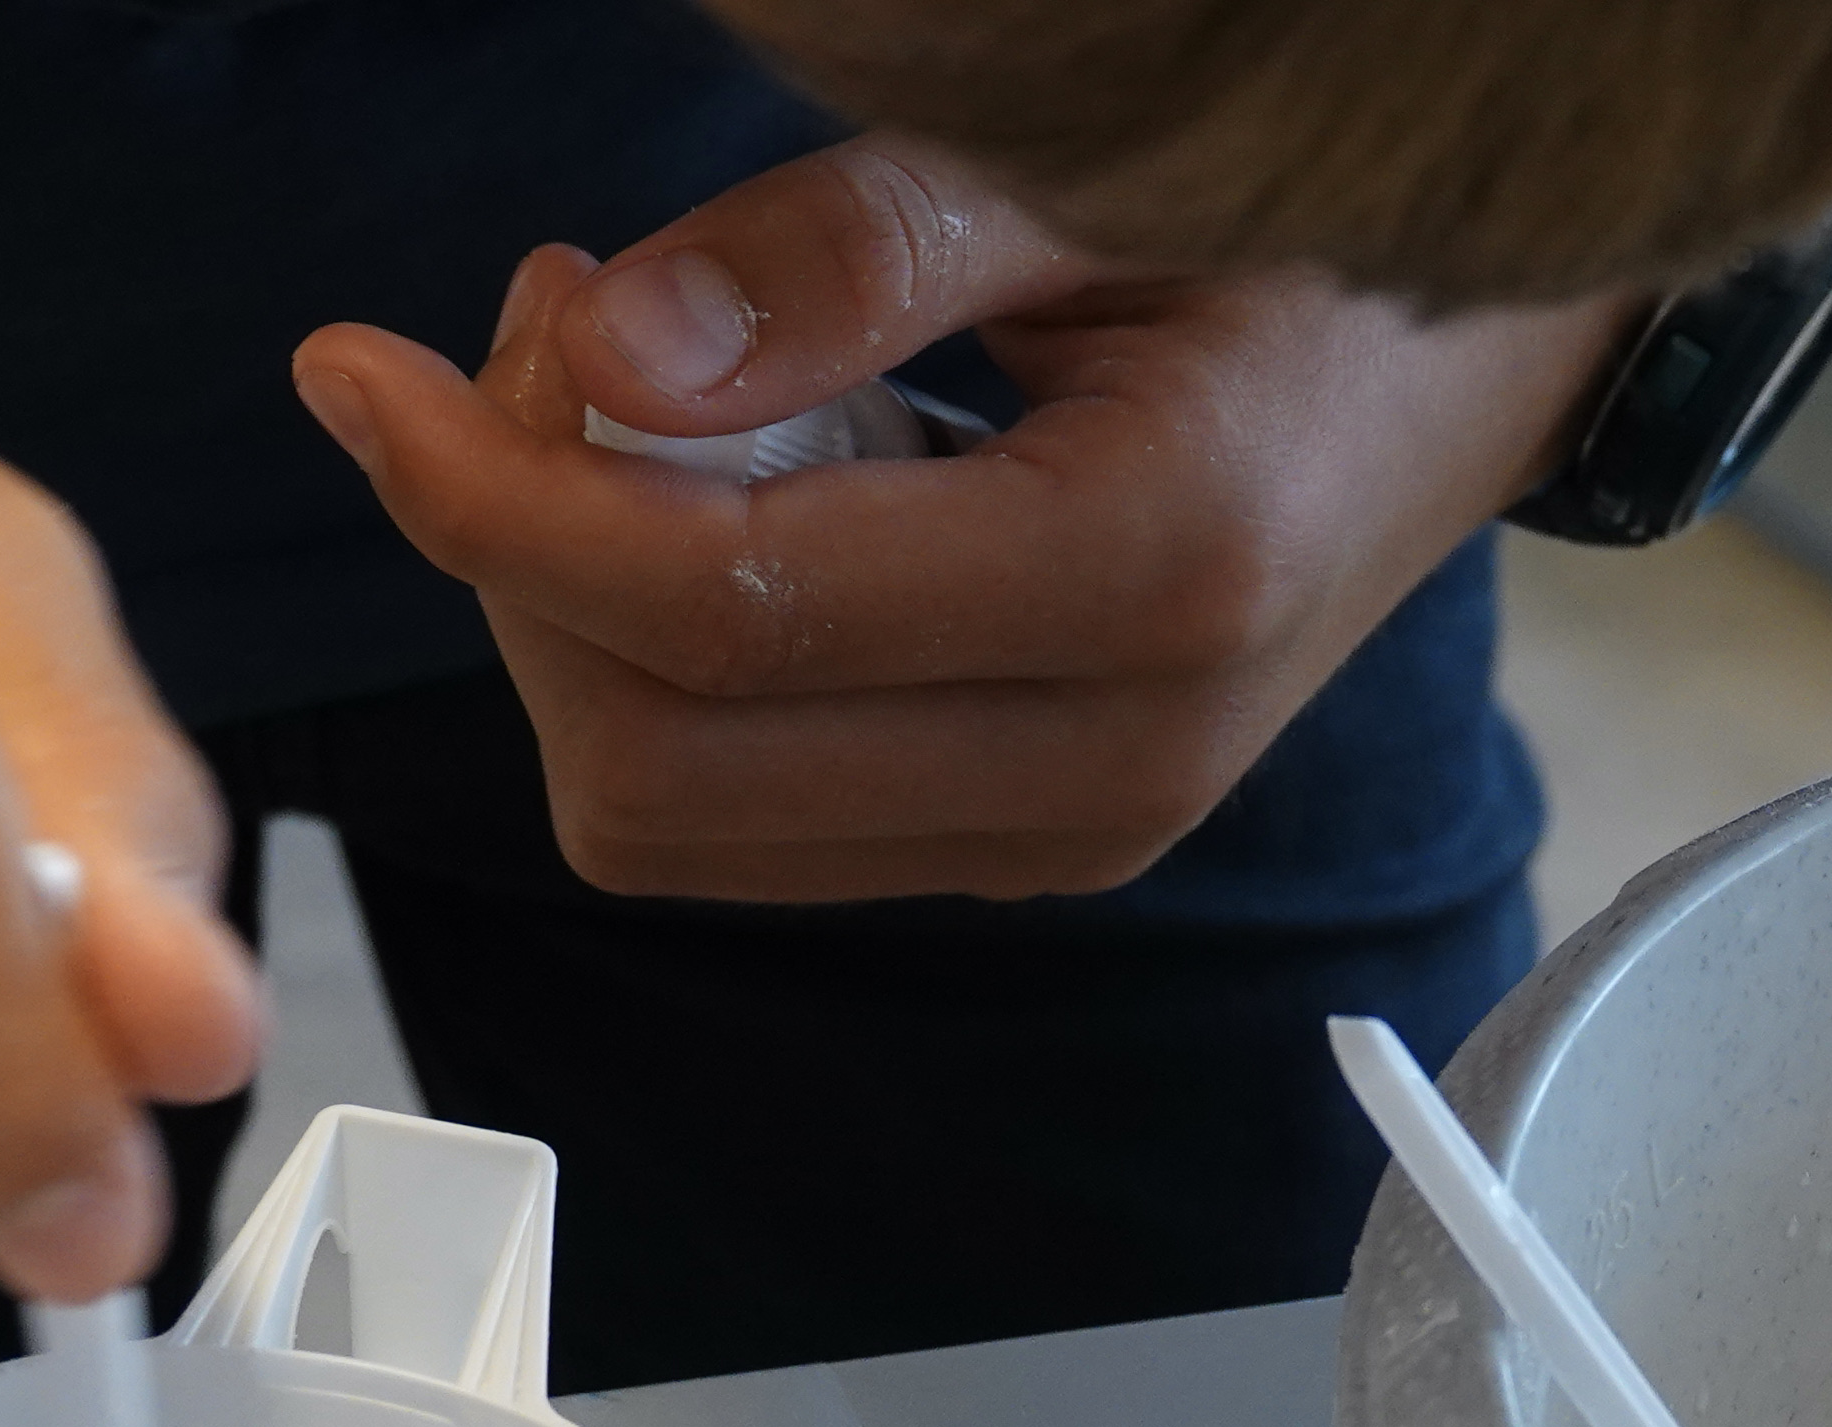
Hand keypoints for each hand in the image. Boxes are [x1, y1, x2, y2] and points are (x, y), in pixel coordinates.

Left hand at [289, 137, 1629, 904]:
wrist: (1468, 384)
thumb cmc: (1300, 251)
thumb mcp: (1093, 173)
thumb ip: (848, 254)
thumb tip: (607, 356)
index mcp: (1147, 575)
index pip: (716, 616)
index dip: (491, 502)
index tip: (362, 370)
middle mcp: (1107, 763)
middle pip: (653, 766)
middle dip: (528, 565)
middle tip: (554, 337)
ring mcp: (1065, 836)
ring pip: (673, 820)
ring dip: (584, 624)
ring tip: (643, 403)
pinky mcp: (1018, 848)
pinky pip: (744, 817)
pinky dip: (666, 668)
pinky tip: (725, 501)